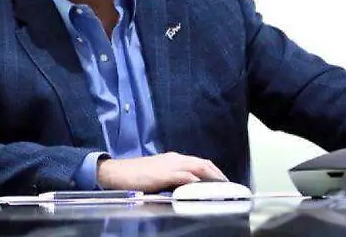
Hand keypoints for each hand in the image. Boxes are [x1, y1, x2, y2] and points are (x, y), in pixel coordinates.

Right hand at [96, 152, 226, 191]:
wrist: (117, 172)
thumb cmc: (135, 175)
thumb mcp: (158, 174)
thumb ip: (172, 178)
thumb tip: (185, 187)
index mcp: (174, 158)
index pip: (199, 162)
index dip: (213, 171)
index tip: (222, 181)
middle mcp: (175, 158)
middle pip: (203, 163)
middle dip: (217, 174)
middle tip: (228, 186)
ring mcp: (170, 165)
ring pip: (198, 167)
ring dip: (212, 177)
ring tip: (222, 187)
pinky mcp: (165, 174)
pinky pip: (185, 176)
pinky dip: (196, 181)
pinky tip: (204, 188)